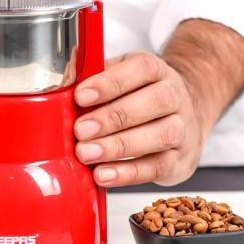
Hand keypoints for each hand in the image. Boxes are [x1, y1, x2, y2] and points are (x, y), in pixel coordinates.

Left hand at [73, 51, 203, 186]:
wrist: (183, 112)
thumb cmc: (138, 94)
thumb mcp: (118, 76)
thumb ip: (93, 80)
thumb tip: (60, 93)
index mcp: (156, 71)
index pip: (141, 69)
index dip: (110, 83)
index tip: (81, 96)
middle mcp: (175, 96)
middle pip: (154, 102)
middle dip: (112, 118)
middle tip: (81, 130)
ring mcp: (183, 128)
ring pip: (161, 136)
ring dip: (118, 147)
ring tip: (87, 154)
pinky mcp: (181, 160)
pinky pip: (158, 167)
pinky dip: (128, 173)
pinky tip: (103, 174)